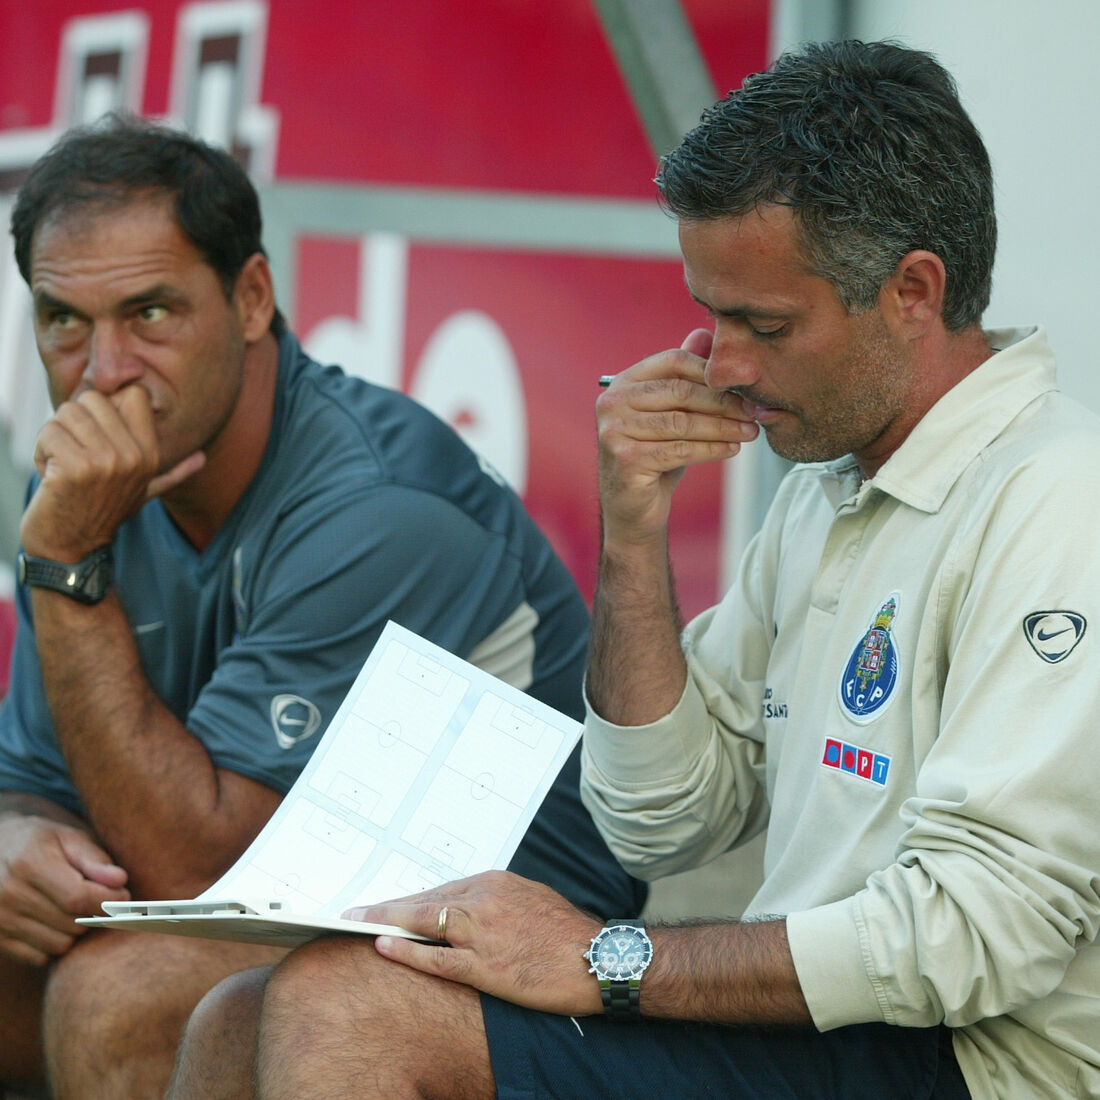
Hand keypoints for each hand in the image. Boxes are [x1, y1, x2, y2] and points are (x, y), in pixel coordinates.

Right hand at [0, 814, 129, 965]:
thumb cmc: (40, 843)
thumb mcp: (68, 838)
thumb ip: (94, 859)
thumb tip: (120, 881)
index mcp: (29, 864)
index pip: (78, 898)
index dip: (108, 901)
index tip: (123, 896)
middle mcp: (9, 895)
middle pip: (71, 924)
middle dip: (93, 914)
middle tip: (96, 899)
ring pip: (59, 945)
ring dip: (75, 931)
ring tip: (73, 908)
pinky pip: (40, 957)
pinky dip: (54, 944)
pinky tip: (53, 922)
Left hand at [20, 385, 203, 559]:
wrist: (72, 549)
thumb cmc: (102, 514)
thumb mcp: (144, 492)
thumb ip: (173, 473)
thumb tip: (203, 458)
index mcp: (150, 454)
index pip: (134, 394)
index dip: (108, 404)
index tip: (96, 431)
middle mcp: (133, 456)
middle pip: (93, 398)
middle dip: (73, 421)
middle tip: (73, 452)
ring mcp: (106, 462)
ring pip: (66, 413)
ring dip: (53, 438)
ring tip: (61, 465)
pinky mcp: (75, 468)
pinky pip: (48, 434)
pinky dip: (40, 453)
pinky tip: (50, 476)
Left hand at [346, 871, 604, 1016]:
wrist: (598, 959)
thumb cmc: (567, 932)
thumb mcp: (530, 900)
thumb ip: (496, 902)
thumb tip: (469, 910)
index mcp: (495, 883)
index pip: (440, 890)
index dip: (408, 898)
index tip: (385, 903)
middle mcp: (483, 901)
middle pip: (424, 902)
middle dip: (387, 906)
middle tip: (355, 909)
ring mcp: (482, 933)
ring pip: (422, 923)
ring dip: (384, 922)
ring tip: (356, 923)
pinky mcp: (485, 966)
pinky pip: (436, 959)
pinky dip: (407, 952)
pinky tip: (384, 947)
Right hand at [596, 328, 758, 545]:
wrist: (634, 508)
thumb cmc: (655, 456)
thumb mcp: (671, 413)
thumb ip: (684, 376)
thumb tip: (705, 333)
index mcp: (623, 383)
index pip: (673, 361)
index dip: (713, 370)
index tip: (748, 381)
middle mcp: (612, 402)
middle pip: (680, 391)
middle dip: (724, 401)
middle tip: (756, 410)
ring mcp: (613, 431)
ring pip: (682, 422)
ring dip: (724, 426)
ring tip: (751, 431)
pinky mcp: (624, 459)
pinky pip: (679, 449)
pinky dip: (711, 448)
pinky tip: (732, 449)